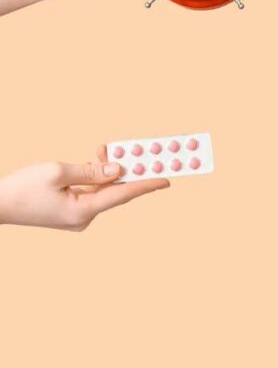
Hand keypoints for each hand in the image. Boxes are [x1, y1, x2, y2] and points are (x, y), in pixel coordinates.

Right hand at [0, 145, 169, 230]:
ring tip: (109, 149)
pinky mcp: (70, 212)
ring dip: (108, 170)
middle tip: (145, 154)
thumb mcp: (57, 172)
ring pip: (102, 190)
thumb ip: (91, 171)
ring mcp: (77, 217)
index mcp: (83, 212)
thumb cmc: (21, 189)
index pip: (123, 195)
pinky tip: (96, 160)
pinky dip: (95, 178)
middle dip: (128, 171)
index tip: (167, 179)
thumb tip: (118, 170)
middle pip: (115, 192)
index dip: (146, 185)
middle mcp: (84, 218)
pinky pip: (90, 193)